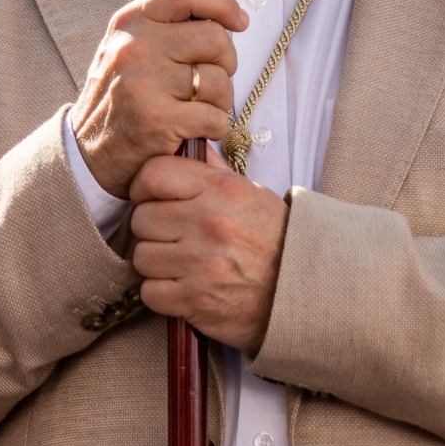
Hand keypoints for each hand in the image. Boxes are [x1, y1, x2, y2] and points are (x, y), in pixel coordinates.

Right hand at [70, 0, 245, 199]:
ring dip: (220, 100)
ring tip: (197, 107)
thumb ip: (167, 25)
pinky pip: (216, 117)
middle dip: (226, 62)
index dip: (222, 2)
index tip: (238, 22)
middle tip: (210, 80)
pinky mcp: (156, 120)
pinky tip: (194, 129)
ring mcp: (144, 83)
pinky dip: (214, 127)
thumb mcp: (129, 47)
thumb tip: (225, 16)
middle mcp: (135, 46)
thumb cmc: (121, 96)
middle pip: (215, 37)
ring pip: (219, 80)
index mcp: (130, 21)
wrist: (86, 152)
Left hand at [128, 154, 286, 353]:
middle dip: (152, 230)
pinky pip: (150, 292)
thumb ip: (214, 171)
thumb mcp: (251, 194)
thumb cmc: (275, 241)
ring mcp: (201, 262)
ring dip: (156, 264)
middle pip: (141, 218)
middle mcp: (209, 222)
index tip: (152, 199)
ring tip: (180, 264)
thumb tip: (189, 145)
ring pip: (142, 257)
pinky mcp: (195, 299)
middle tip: (173, 237)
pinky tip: (183, 288)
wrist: (303, 291)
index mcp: (221, 189)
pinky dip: (162, 294)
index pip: (153, 174)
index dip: (143, 187)